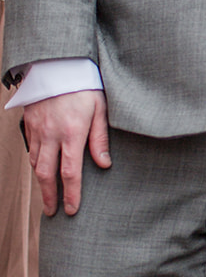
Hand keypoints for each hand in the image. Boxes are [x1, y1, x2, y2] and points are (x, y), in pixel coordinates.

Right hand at [23, 90, 109, 216]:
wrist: (57, 64)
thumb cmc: (83, 84)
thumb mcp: (99, 109)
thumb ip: (100, 138)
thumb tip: (104, 164)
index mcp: (72, 132)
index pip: (70, 172)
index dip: (71, 194)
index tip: (72, 210)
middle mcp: (51, 134)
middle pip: (47, 174)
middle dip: (49, 196)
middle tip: (52, 212)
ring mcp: (38, 129)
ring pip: (36, 163)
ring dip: (41, 182)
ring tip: (47, 195)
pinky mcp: (29, 123)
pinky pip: (30, 149)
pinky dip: (35, 164)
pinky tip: (41, 170)